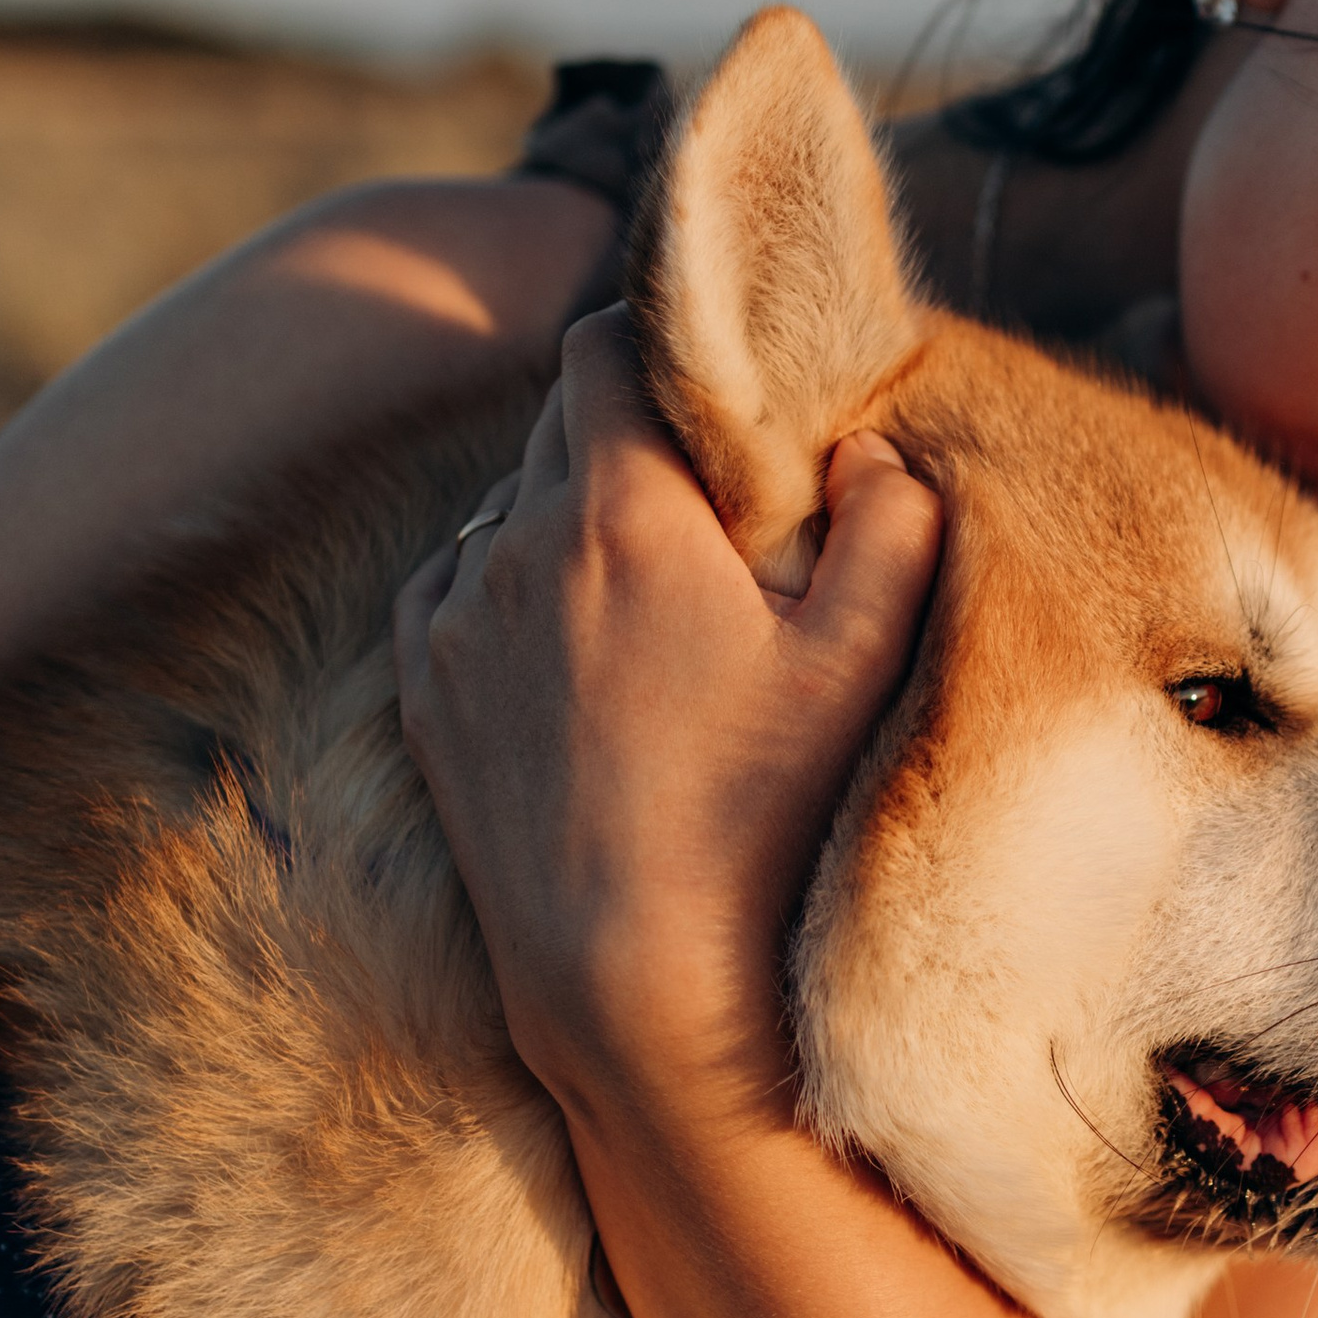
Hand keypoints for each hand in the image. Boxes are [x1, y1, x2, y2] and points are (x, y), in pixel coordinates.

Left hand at [394, 308, 942, 1130]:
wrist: (631, 981)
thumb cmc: (764, 818)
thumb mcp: (863, 663)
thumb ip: (893, 525)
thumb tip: (867, 450)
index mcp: (624, 510)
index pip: (607, 344)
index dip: (661, 337)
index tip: (718, 376)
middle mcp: (517, 543)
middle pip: (563, 419)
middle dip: (634, 429)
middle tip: (714, 490)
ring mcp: (455, 620)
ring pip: (510, 505)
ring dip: (574, 513)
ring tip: (655, 590)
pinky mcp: (424, 692)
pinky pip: (460, 583)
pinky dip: (513, 585)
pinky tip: (580, 647)